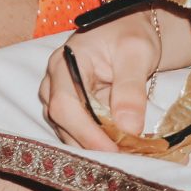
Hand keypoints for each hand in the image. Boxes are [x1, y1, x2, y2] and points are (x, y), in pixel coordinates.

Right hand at [38, 7, 181, 152]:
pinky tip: (121, 149)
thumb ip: (131, 89)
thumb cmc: (130, 35)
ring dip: (96, 148)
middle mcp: (54, 81)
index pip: (65, 104)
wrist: (128, 32)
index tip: (115, 150)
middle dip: (93, 145)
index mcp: (65, 62)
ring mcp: (59, 96)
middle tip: (128, 158)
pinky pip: (78, 133)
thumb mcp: (136, 53)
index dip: (86, 132)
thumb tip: (129, 128)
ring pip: (68, 133)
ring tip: (129, 155)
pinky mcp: (70, 109)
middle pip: (62, 123)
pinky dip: (98, 145)